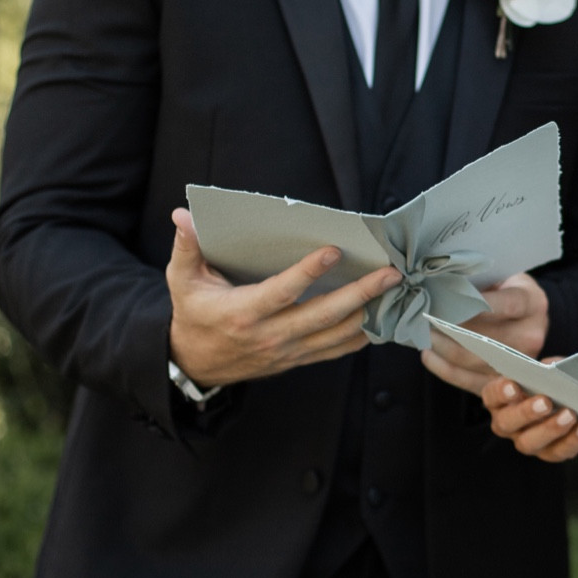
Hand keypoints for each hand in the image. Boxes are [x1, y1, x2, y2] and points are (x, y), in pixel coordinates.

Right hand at [166, 207, 400, 386]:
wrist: (194, 362)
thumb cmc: (194, 313)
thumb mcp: (183, 280)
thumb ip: (187, 247)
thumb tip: (183, 215)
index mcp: (243, 312)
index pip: (281, 292)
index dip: (308, 272)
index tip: (333, 250)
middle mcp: (269, 335)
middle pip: (322, 315)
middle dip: (359, 293)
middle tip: (388, 273)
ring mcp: (287, 351)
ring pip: (335, 334)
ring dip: (369, 312)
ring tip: (394, 290)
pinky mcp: (297, 359)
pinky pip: (335, 350)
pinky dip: (361, 336)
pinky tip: (382, 317)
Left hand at [419, 271, 549, 394]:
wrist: (526, 317)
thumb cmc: (505, 290)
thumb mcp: (502, 275)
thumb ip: (480, 280)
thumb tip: (441, 285)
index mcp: (533, 303)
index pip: (506, 304)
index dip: (476, 305)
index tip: (447, 300)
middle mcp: (531, 335)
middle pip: (486, 338)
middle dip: (449, 327)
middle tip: (424, 317)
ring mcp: (520, 363)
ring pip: (473, 360)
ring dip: (442, 347)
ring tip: (424, 334)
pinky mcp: (505, 382)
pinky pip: (469, 381)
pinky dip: (444, 369)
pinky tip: (429, 354)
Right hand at [481, 377, 577, 462]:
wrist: (568, 397)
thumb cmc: (550, 379)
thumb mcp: (547, 368)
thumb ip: (546, 368)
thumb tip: (555, 370)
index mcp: (500, 398)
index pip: (492, 396)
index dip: (500, 392)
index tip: (513, 386)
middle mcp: (507, 423)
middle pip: (506, 423)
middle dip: (526, 413)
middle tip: (545, 402)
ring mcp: (526, 440)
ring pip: (529, 443)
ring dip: (550, 430)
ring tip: (569, 415)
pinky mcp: (548, 452)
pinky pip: (556, 452)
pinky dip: (571, 441)